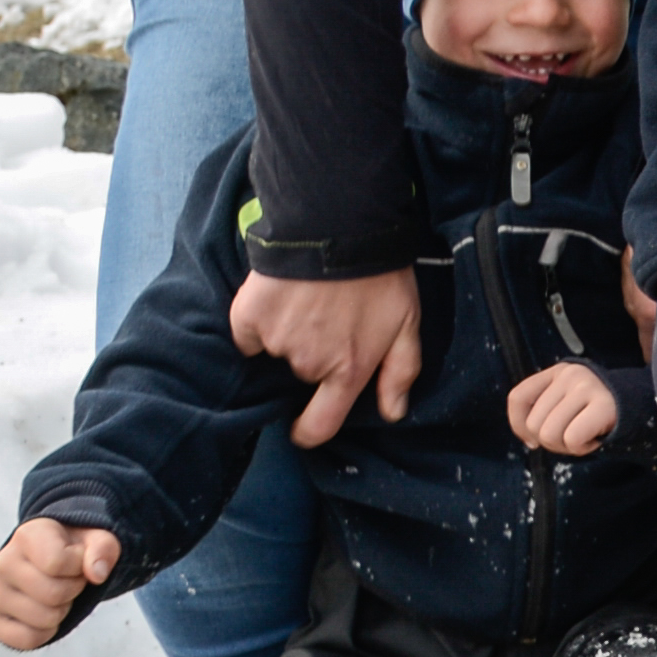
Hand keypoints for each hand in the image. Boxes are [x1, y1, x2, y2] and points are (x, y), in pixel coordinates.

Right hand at [0, 520, 122, 651]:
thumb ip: (103, 549)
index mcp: (27, 536)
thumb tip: (97, 574)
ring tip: (56, 593)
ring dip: (61, 611)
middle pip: (53, 594)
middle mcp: (3, 563)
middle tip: (69, 580)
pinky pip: (26, 640)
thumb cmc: (72, 548)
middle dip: (73, 590)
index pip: (57, 563)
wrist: (51, 558)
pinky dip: (45, 633)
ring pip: (43, 619)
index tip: (78, 561)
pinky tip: (46, 613)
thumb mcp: (96, 539)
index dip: (79, 567)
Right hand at [229, 268, 423, 444]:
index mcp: (348, 370)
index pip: (320, 426)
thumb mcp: (407, 321)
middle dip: (314, 353)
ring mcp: (277, 341)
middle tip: (331, 316)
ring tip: (311, 298)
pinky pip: (248, 332)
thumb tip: (392, 413)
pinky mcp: (249, 317)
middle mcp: (309, 363)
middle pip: (303, 373)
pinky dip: (259, 318)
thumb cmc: (380, 274)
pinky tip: (281, 295)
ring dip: (290, 331)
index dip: (309, 432)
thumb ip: (400, 371)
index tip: (303, 427)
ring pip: (278, 349)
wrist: (339, 225)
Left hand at [506, 363, 614, 456]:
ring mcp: (587, 387)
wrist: (645, 407)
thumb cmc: (599, 412)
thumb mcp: (569, 402)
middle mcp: (570, 374)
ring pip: (550, 433)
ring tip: (585, 436)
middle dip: (550, 441)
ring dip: (566, 446)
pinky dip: (582, 448)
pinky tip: (595, 438)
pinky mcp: (603, 404)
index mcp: (558, 371)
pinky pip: (572, 439)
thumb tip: (529, 438)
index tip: (533, 441)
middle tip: (572, 437)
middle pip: (534, 423)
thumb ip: (546, 410)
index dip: (519, 426)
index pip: (518, 397)